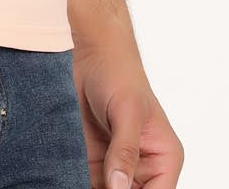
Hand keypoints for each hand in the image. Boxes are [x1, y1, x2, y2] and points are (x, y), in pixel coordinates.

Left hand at [72, 32, 183, 188]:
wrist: (90, 54)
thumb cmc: (119, 73)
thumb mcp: (127, 111)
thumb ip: (125, 151)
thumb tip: (119, 187)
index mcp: (164, 158)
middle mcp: (143, 167)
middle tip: (96, 182)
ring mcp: (116, 166)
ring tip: (74, 176)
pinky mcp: (93, 162)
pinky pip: (86, 184)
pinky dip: (74, 182)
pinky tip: (64, 177)